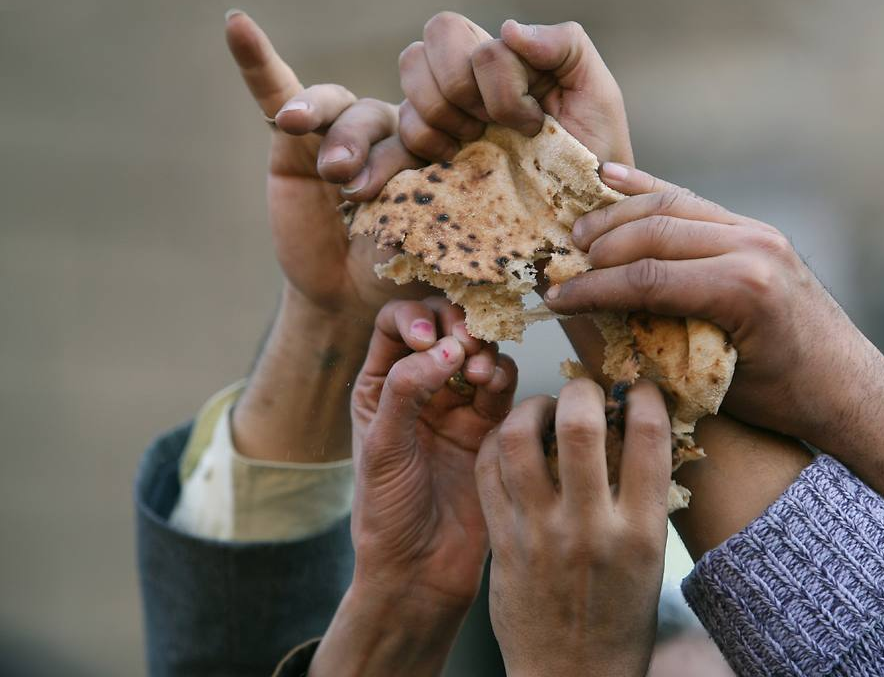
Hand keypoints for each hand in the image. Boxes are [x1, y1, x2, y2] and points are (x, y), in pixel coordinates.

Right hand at [224, 11, 421, 319]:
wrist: (351, 296)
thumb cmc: (400, 270)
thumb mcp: (425, 245)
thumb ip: (430, 208)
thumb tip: (433, 187)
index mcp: (436, 145)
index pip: (433, 127)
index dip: (425, 146)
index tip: (423, 178)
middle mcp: (392, 128)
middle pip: (381, 117)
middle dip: (368, 152)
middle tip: (356, 192)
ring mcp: (342, 128)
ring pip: (337, 107)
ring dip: (326, 125)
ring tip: (324, 164)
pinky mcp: (293, 136)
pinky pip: (276, 90)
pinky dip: (257, 60)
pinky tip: (236, 26)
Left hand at [349, 297, 516, 609]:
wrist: (422, 568)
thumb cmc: (388, 512)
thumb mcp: (383, 447)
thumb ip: (407, 391)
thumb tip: (445, 349)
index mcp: (380, 385)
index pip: (395, 323)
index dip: (415, 317)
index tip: (428, 339)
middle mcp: (419, 387)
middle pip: (442, 326)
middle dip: (456, 325)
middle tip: (465, 344)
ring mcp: (457, 405)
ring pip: (477, 352)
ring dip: (482, 351)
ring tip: (478, 375)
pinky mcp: (490, 426)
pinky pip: (502, 385)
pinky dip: (502, 376)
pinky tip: (493, 388)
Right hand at [398, 12, 632, 164]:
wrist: (582, 209)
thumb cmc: (593, 151)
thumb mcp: (597, 91)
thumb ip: (565, 43)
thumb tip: (508, 29)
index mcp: (505, 55)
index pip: (470, 37)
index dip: (499, 86)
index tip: (533, 122)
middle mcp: (468, 74)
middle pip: (430, 42)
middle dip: (464, 90)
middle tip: (494, 127)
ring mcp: (443, 109)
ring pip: (410, 74)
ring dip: (444, 116)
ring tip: (476, 143)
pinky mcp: (427, 148)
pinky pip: (400, 129)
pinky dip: (425, 143)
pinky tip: (455, 160)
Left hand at [476, 379, 670, 676]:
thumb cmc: (618, 620)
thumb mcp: (650, 560)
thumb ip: (641, 499)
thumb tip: (635, 433)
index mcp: (640, 531)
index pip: (650, 436)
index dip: (645, 396)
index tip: (638, 389)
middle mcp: (590, 527)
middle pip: (580, 426)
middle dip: (581, 390)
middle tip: (583, 391)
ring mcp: (540, 534)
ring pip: (519, 440)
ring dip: (531, 408)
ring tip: (541, 408)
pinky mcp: (502, 543)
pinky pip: (489, 472)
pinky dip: (498, 442)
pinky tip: (511, 440)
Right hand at [544, 163, 883, 528]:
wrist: (848, 386)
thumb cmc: (784, 399)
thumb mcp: (716, 383)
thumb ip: (660, 345)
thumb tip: (595, 325)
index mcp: (744, 289)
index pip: (647, 278)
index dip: (593, 288)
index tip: (555, 298)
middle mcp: (752, 247)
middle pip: (653, 232)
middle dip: (598, 247)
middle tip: (560, 265)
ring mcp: (757, 231)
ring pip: (670, 206)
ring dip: (617, 216)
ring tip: (577, 233)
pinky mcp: (756, 230)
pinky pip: (693, 203)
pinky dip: (650, 191)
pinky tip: (613, 180)